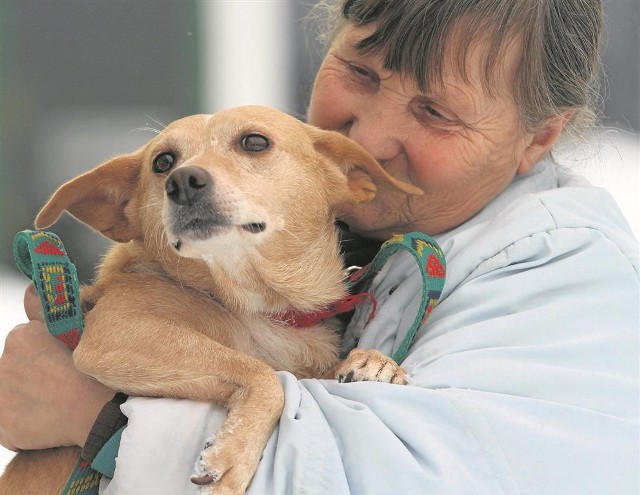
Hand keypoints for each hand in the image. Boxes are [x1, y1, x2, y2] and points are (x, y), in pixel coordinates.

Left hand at [0, 286, 113, 450]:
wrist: (100, 414)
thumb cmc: (96, 372)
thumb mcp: (78, 332)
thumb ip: (46, 309)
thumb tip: (29, 289)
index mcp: (21, 337)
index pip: (28, 340)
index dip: (47, 350)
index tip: (64, 361)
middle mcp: (3, 363)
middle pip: (18, 365)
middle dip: (34, 371)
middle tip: (64, 382)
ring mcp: (0, 396)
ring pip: (13, 390)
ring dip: (28, 393)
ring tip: (58, 402)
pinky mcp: (1, 425)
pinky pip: (10, 419)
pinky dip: (24, 419)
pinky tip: (48, 418)